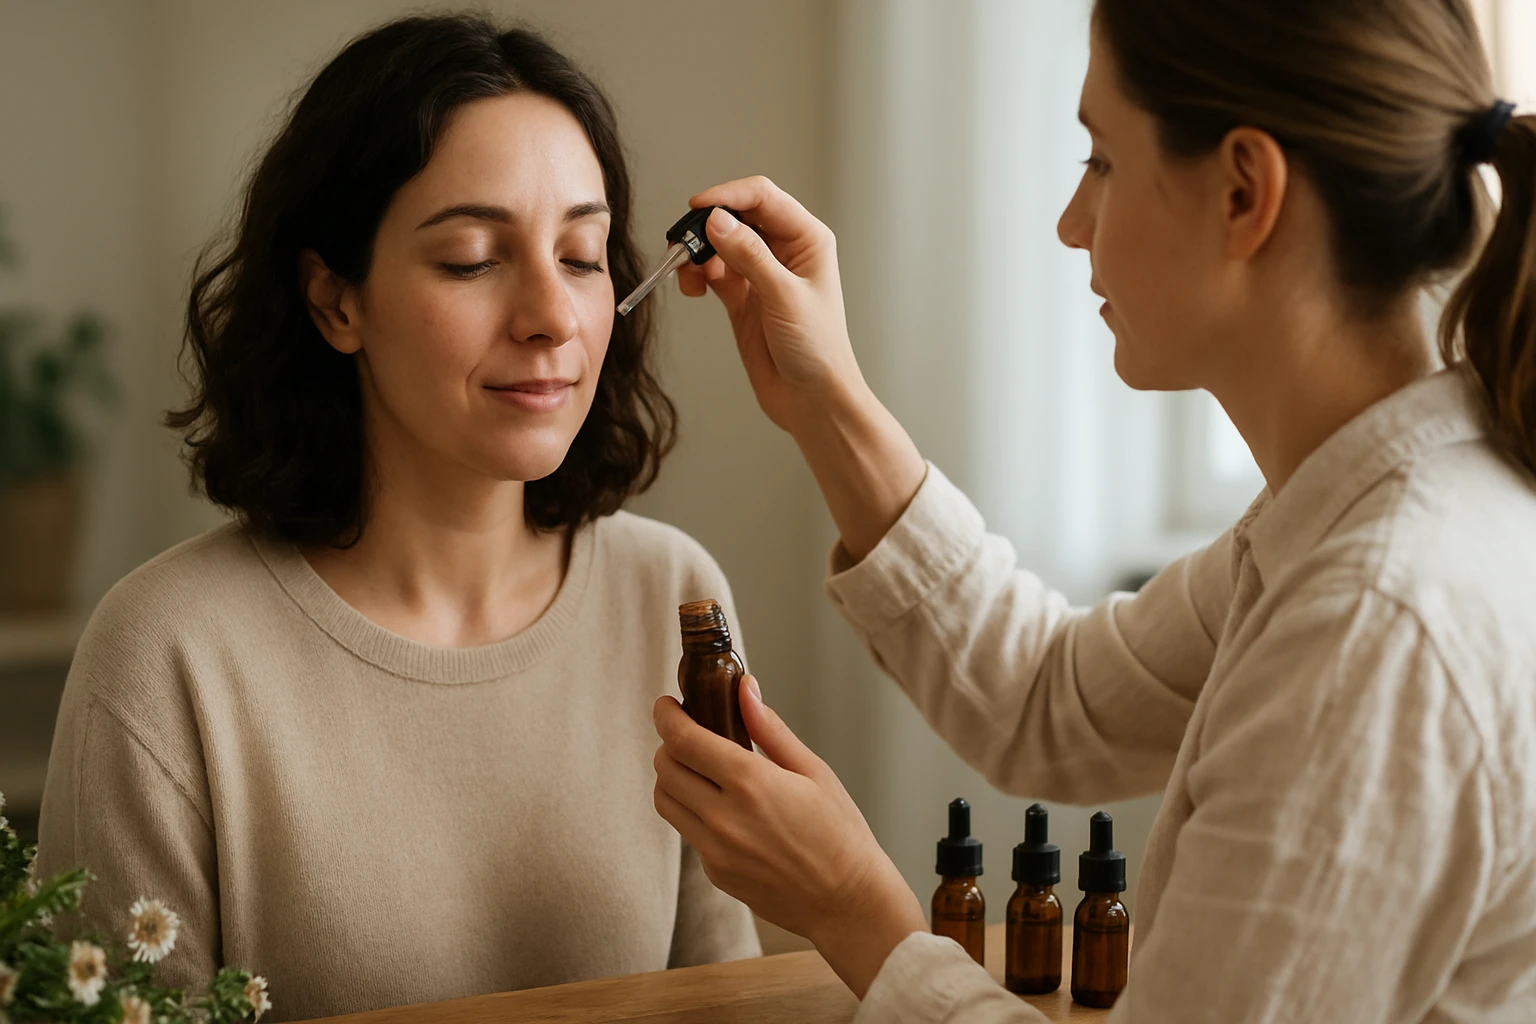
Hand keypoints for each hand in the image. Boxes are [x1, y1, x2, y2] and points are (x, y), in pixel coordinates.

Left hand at [653, 675, 926, 998]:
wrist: (847, 902)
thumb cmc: (840, 833)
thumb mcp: (813, 771)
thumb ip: (770, 728)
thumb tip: (745, 688)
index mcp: (750, 783)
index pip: (683, 740)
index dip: (667, 717)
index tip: (667, 705)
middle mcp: (724, 817)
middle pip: (664, 768)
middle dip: (669, 744)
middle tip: (689, 735)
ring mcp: (715, 850)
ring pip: (665, 801)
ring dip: (672, 778)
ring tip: (700, 770)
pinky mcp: (715, 873)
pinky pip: (688, 832)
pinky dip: (694, 812)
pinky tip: (725, 809)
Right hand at [676, 177, 868, 434]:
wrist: (812, 400)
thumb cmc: (817, 350)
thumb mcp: (783, 297)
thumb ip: (749, 256)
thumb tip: (716, 220)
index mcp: (807, 239)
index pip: (762, 197)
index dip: (728, 196)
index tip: (697, 208)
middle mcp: (784, 250)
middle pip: (736, 216)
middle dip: (706, 227)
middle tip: (682, 247)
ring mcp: (761, 273)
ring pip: (719, 244)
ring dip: (697, 253)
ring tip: (688, 276)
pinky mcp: (742, 297)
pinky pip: (712, 271)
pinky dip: (697, 274)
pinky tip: (693, 288)